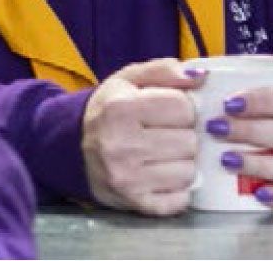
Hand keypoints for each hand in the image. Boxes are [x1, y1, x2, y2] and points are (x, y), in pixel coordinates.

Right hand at [81, 58, 201, 215]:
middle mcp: (121, 144)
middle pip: (189, 141)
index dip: (185, 107)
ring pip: (188, 172)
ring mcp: (127, 178)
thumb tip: (201, 76)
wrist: (72, 149)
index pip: (183, 107)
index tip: (173, 110)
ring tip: (165, 154)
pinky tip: (163, 174)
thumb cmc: (108, 111)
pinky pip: (179, 199)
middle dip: (185, 135)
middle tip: (168, 133)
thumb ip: (164, 70)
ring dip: (183, 162)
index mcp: (120, 108)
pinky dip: (178, 188)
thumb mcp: (128, 79)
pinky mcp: (134, 202)